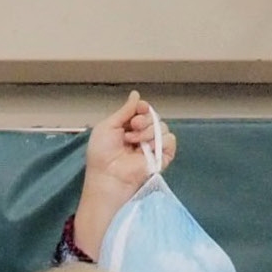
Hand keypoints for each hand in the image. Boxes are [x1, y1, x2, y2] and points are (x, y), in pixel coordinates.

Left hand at [72, 90, 176, 257]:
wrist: (107, 177)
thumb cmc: (101, 155)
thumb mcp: (107, 127)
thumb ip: (124, 110)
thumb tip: (136, 94)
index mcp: (128, 128)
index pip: (143, 110)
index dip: (142, 108)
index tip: (137, 111)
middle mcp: (142, 136)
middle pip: (154, 117)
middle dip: (144, 119)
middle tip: (133, 127)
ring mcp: (152, 147)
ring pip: (163, 127)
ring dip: (148, 131)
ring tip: (133, 141)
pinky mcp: (161, 157)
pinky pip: (170, 141)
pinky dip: (159, 141)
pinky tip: (145, 148)